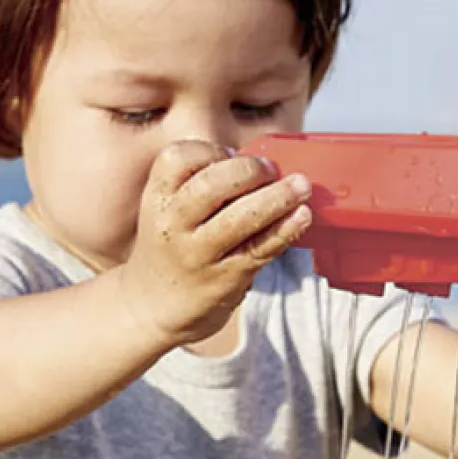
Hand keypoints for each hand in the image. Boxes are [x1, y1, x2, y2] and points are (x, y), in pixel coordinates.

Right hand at [125, 140, 312, 345]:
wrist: (155, 307)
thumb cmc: (171, 249)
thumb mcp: (169, 212)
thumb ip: (202, 187)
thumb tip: (262, 165)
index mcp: (157, 199)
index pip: (178, 158)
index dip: (211, 150)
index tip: (231, 155)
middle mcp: (174, 225)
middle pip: (211, 185)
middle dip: (248, 170)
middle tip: (270, 169)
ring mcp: (199, 254)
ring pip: (240, 218)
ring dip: (277, 197)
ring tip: (301, 186)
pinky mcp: (226, 278)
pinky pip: (261, 248)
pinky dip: (285, 229)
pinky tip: (302, 216)